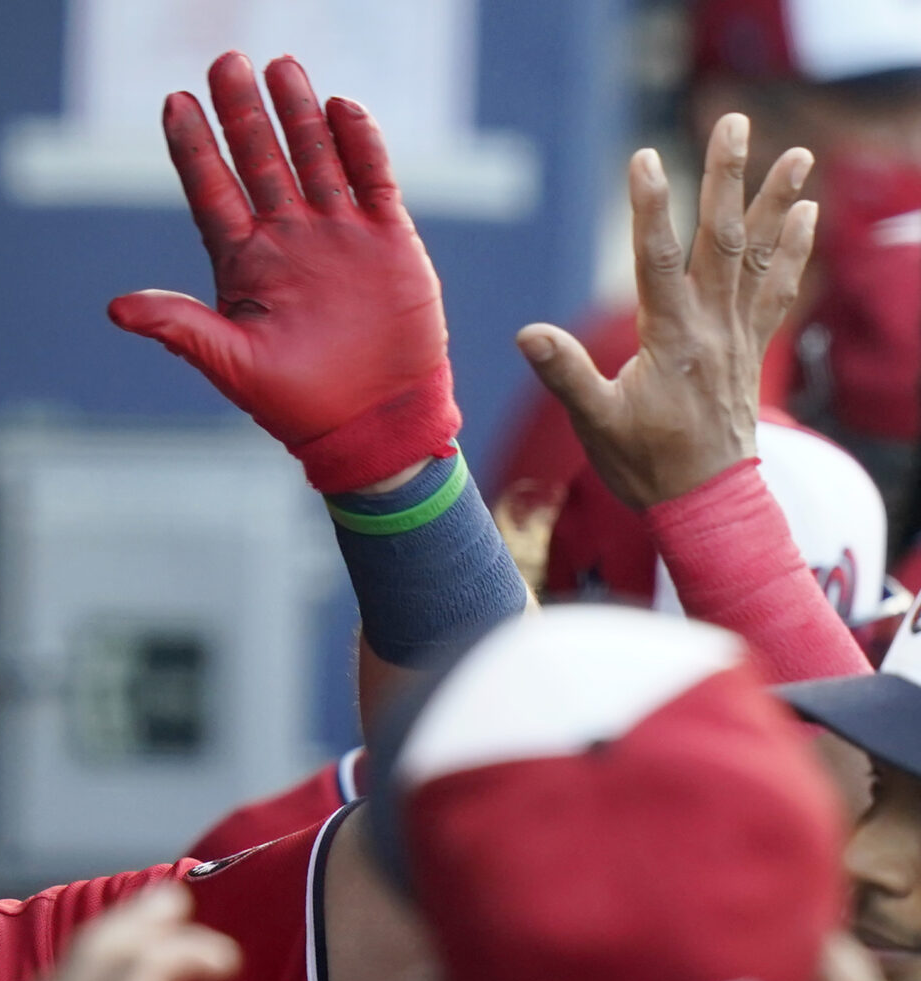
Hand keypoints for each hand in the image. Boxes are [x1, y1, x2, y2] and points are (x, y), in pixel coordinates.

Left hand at [108, 53, 455, 493]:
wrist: (372, 420)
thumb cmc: (296, 401)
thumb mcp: (231, 363)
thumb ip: (180, 326)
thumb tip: (115, 308)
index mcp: (244, 262)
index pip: (212, 191)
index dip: (193, 148)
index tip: (173, 103)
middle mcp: (288, 237)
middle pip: (260, 159)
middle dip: (242, 111)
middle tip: (225, 60)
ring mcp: (338, 232)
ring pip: (314, 156)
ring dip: (297, 113)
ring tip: (280, 65)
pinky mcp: (388, 237)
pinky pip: (372, 178)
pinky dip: (359, 143)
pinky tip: (340, 107)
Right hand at [517, 116, 815, 509]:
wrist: (707, 504)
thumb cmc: (645, 466)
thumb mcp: (594, 423)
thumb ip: (565, 374)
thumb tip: (527, 334)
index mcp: (670, 338)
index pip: (656, 260)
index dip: (649, 208)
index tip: (644, 158)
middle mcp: (712, 327)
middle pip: (721, 239)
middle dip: (727, 178)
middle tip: (734, 123)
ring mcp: (738, 336)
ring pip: (759, 257)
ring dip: (777, 203)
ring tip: (796, 155)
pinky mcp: (751, 349)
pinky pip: (777, 290)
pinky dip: (793, 251)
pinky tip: (805, 216)